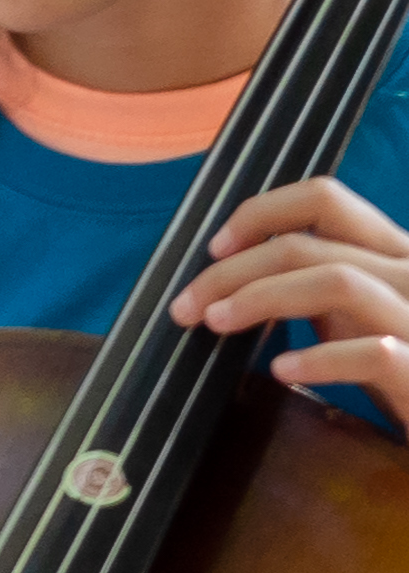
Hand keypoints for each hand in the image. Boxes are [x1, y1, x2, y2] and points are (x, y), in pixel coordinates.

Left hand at [173, 174, 408, 410]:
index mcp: (392, 253)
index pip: (325, 200)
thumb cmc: (400, 366)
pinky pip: (375, 353)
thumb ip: (311, 286)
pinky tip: (282, 371)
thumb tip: (231, 275)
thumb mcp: (355, 314)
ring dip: (263, 298)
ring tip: (216, 323)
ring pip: (339, 281)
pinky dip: (321, 358)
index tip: (213, 248)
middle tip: (185, 306)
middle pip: (310, 246)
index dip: (260, 213)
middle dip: (232, 271)